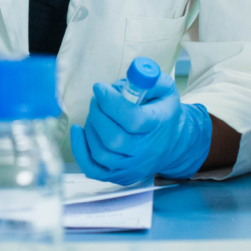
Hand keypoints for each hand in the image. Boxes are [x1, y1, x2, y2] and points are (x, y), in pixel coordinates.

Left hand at [70, 63, 211, 184]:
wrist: (172, 143)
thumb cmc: (163, 112)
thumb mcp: (164, 88)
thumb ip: (149, 78)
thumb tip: (131, 75)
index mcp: (157, 126)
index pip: (133, 119)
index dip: (112, 102)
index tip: (99, 88)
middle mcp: (144, 151)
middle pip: (113, 138)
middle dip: (98, 114)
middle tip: (97, 99)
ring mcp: (131, 167)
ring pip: (101, 153)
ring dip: (91, 128)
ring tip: (96, 112)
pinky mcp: (119, 175)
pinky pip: (92, 168)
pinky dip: (80, 150)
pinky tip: (79, 131)